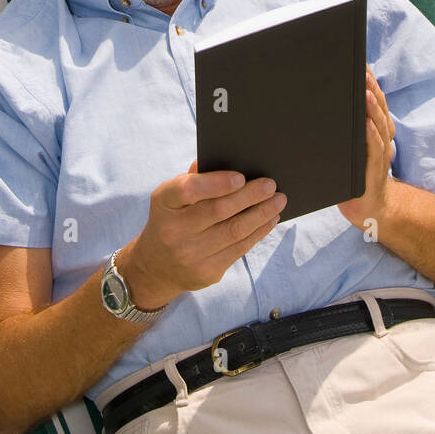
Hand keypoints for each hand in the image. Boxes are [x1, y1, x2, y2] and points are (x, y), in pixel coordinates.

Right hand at [117, 163, 286, 308]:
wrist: (155, 267)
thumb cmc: (171, 219)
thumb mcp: (171, 196)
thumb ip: (194, 178)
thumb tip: (228, 161)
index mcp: (164, 203)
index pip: (188, 190)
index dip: (217, 183)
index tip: (241, 177)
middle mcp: (173, 231)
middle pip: (218, 211)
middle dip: (250, 196)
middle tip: (271, 185)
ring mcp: (190, 255)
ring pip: (235, 231)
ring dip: (261, 214)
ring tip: (279, 200)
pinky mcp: (207, 272)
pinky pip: (240, 249)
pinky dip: (258, 232)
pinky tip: (270, 219)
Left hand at [338, 65, 395, 231]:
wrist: (369, 208)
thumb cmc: (351, 174)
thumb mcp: (345, 147)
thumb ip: (339, 126)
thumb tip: (313, 100)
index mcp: (374, 129)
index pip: (373, 99)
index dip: (368, 80)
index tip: (359, 61)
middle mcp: (381, 137)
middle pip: (378, 107)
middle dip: (369, 87)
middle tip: (361, 69)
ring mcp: (380, 154)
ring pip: (379, 125)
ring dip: (372, 107)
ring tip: (363, 90)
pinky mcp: (375, 172)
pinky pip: (375, 150)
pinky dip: (372, 136)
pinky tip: (366, 123)